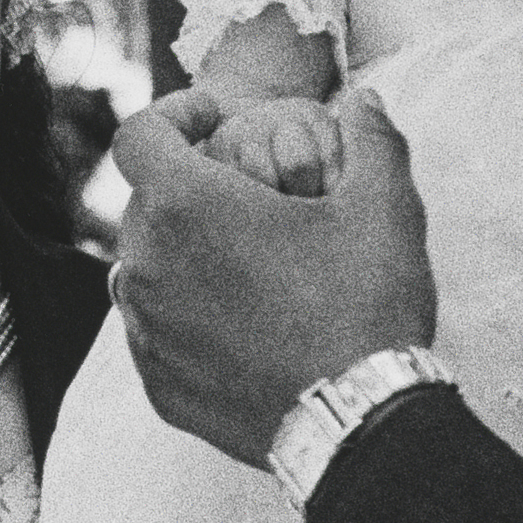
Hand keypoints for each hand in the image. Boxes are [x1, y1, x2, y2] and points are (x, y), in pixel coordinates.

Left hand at [112, 90, 439, 462]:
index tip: (216, 118)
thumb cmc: (365, 304)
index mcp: (184, 207)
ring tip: (241, 259)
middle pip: (142, 203)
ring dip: (180, 252)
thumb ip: (373, 138)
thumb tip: (364, 99)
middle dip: (186, 185)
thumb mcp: (385, 206)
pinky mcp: (159, 385)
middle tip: (244, 194)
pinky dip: (184, 314)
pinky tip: (238, 321)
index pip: (138, 136)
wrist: (358, 423)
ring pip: (142, 269)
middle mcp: (146, 266)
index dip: (173, 114)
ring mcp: (147, 333)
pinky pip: (155, 331)